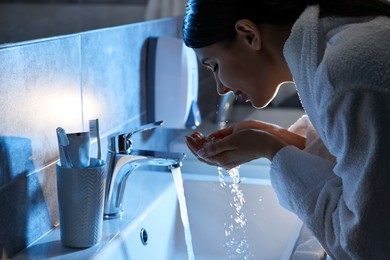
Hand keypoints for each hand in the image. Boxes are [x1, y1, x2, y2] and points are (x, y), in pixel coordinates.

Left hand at [185, 120, 305, 168]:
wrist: (270, 144)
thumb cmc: (252, 140)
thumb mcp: (231, 141)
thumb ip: (214, 147)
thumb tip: (200, 152)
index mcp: (222, 159)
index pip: (201, 154)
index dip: (192, 145)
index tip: (187, 136)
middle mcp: (224, 162)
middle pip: (204, 155)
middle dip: (196, 145)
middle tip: (191, 134)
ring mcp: (229, 160)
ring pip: (210, 154)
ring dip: (202, 144)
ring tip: (198, 134)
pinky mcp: (234, 156)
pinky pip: (218, 153)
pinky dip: (211, 145)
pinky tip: (209, 138)